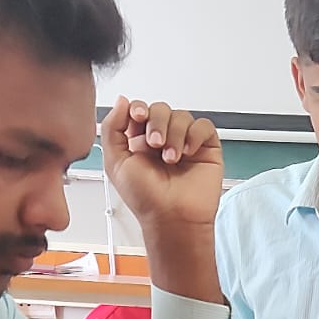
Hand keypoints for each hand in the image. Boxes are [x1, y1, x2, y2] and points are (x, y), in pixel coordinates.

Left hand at [99, 96, 223, 227]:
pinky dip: (195, 135)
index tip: (138, 116)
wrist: (172, 218)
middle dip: (157, 123)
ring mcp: (185, 143)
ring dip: (175, 134)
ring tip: (171, 158)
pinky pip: (203, 126)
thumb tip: (122, 101)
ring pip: (182, 116)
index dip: (139, 109)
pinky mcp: (205, 148)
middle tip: (155, 145)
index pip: (140, 111)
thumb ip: (112, 128)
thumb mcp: (116, 162)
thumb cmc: (146, 199)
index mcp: (139, 141)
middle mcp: (163, 139)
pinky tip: (188, 152)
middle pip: (161, 109)